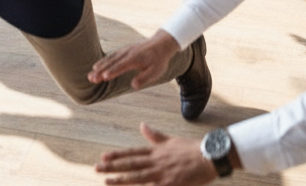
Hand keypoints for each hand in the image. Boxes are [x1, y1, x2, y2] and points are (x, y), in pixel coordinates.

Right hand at [89, 30, 179, 89]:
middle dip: (101, 70)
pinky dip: (104, 61)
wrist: (161, 44)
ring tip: (91, 74)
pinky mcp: (124, 50)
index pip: (122, 66)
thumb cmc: (159, 60)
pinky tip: (97, 67)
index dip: (113, 71)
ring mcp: (125, 50)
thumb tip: (133, 85)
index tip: (103, 77)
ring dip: (100, 66)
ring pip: (111, 58)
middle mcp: (128, 53)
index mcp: (136, 58)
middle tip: (91, 78)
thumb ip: (144, 78)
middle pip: (113, 62)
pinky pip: (112, 55)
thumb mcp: (156, 71)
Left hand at [96, 124, 217, 185]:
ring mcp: (162, 174)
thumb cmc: (190, 149)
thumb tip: (142, 125)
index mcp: (156, 151)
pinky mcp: (170, 184)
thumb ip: (154, 136)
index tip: (104, 157)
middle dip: (113, 167)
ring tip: (106, 181)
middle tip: (96, 168)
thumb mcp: (170, 140)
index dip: (118, 156)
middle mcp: (156, 161)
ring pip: (137, 177)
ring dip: (121, 180)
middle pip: (131, 165)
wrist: (209, 155)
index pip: (133, 153)